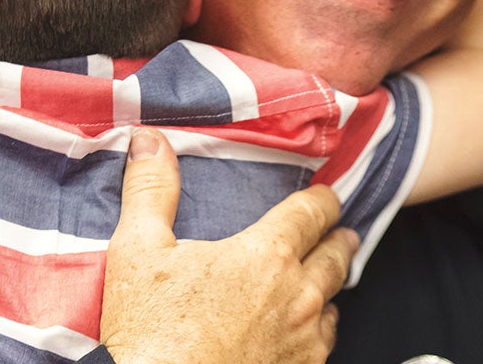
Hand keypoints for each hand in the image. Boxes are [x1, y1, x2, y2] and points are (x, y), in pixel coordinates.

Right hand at [101, 127, 357, 363]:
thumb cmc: (150, 332)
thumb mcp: (138, 250)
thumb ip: (151, 189)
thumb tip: (148, 139)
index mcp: (266, 255)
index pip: (310, 213)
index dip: (321, 200)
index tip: (327, 196)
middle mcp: (297, 296)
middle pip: (334, 258)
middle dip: (339, 241)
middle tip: (344, 234)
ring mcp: (302, 342)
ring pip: (332, 305)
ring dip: (330, 288)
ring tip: (328, 281)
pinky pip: (322, 347)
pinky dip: (319, 332)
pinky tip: (308, 332)